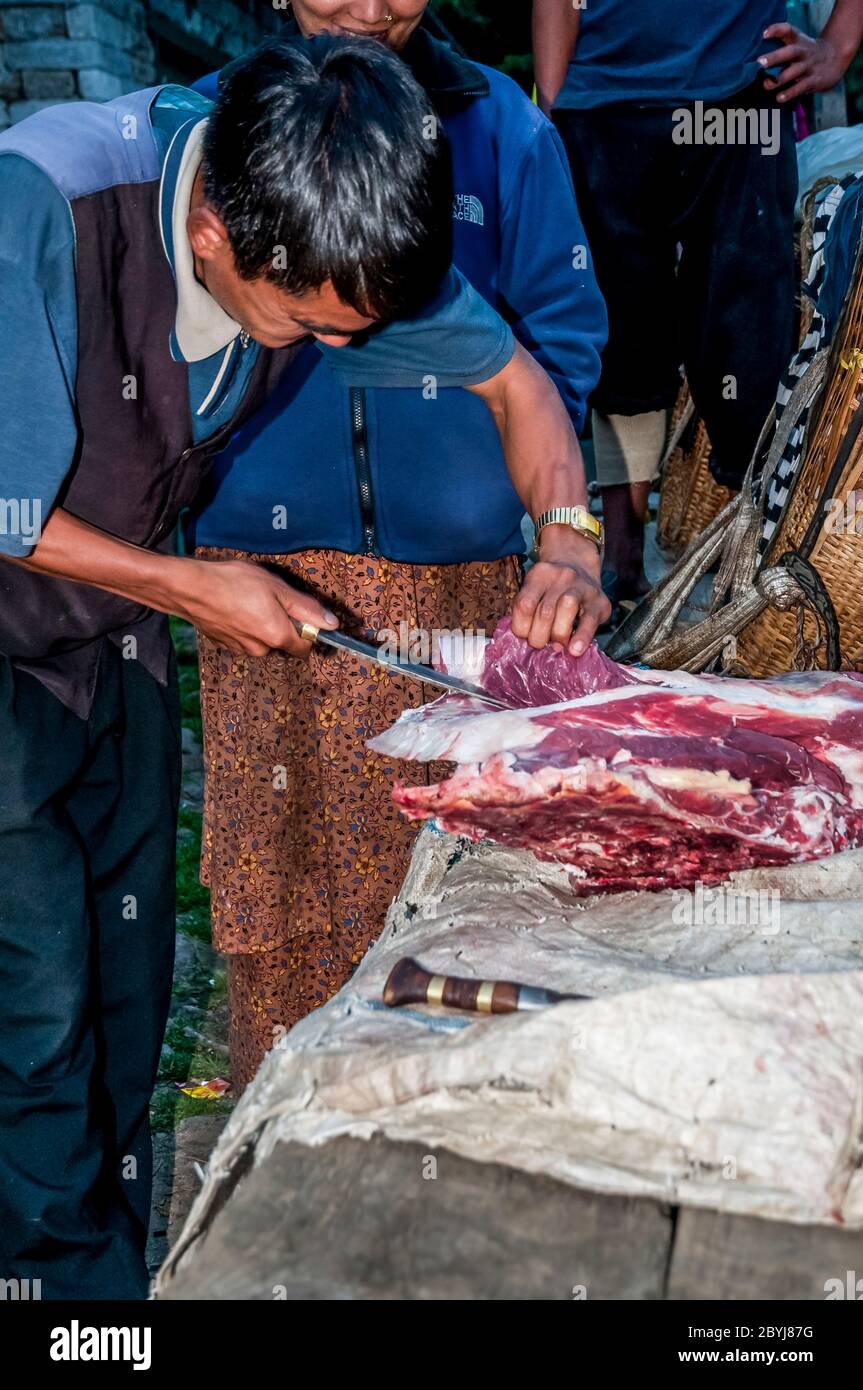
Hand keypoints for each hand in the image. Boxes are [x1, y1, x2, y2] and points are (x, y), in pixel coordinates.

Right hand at [175, 557, 338, 656]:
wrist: (190, 588)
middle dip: (281, 624)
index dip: (307, 631)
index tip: (301, 614)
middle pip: (282, 642)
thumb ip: (306, 608)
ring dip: (261, 624)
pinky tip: (234, 606)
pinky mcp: (224, 644)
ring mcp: (240, 649)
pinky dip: (243, 625)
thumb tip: (331, 623)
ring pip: (262, 640)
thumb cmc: (234, 583)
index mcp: (277, 636)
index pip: (305, 647)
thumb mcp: (277, 588)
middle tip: (270, 598)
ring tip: (248, 600)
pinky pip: (243, 638)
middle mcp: (260, 649)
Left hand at [511, 529, 609, 655]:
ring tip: (556, 645)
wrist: (579, 565)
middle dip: (539, 636)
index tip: (524, 636)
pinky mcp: (600, 601)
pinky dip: (581, 637)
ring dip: (558, 635)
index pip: (525, 604)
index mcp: (539, 575)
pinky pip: (590, 620)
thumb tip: (527, 643)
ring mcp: (582, 587)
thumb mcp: (535, 590)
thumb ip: (528, 611)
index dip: (521, 627)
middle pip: (545, 611)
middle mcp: (561, 577)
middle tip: (540, 644)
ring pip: (567, 610)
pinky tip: (574, 650)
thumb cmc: (551, 588)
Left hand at [760, 23, 848, 101]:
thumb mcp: (797, 45)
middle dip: (775, 57)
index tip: (764, 34)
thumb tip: (757, 69)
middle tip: (760, 62)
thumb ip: (780, 52)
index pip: (788, 30)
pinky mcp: (814, 80)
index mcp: (798, 41)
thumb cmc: (806, 54)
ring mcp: (809, 66)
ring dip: (780, 78)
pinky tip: (779, 98)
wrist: (835, 56)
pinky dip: (790, 93)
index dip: (776, 30)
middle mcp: (803, 52)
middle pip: (790, 52)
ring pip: (794, 71)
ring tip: (767, 84)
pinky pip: (801, 87)